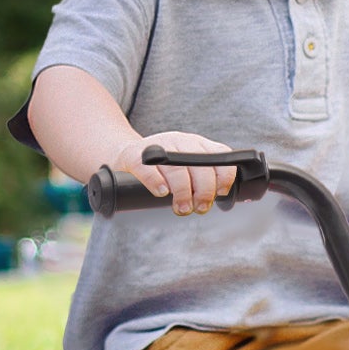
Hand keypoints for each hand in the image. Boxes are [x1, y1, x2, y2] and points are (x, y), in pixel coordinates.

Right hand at [114, 131, 237, 214]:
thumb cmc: (161, 168)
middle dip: (204, 191)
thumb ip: (203, 178)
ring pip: (177, 169)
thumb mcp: (186, 165)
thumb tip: (218, 199)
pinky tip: (161, 193)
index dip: (224, 176)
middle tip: (200, 207)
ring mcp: (157, 146)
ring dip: (183, 193)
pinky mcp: (135, 155)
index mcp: (196, 144)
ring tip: (183, 208)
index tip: (220, 193)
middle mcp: (179, 141)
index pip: (220, 154)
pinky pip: (148, 169)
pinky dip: (157, 183)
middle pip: (200, 165)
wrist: (124, 154)